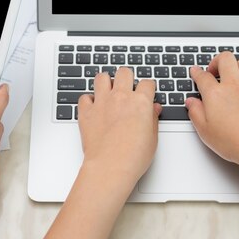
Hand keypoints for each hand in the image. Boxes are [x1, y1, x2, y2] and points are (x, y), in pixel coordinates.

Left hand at [43, 68, 160, 238]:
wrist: (110, 166)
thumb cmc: (133, 156)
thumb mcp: (152, 138)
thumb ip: (152, 119)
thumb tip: (153, 109)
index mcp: (140, 102)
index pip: (147, 83)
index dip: (147, 88)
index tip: (146, 93)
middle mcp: (121, 97)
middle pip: (124, 72)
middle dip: (127, 77)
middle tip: (127, 88)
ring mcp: (102, 102)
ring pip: (101, 77)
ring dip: (106, 82)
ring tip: (108, 91)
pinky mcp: (86, 112)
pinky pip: (84, 97)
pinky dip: (88, 100)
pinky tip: (93, 107)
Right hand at [186, 52, 238, 167]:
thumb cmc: (234, 142)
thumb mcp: (205, 131)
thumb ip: (195, 113)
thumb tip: (191, 102)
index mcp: (215, 94)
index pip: (203, 76)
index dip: (197, 72)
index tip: (196, 72)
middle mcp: (234, 85)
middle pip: (225, 58)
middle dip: (217, 60)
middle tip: (214, 70)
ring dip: (236, 65)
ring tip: (232, 75)